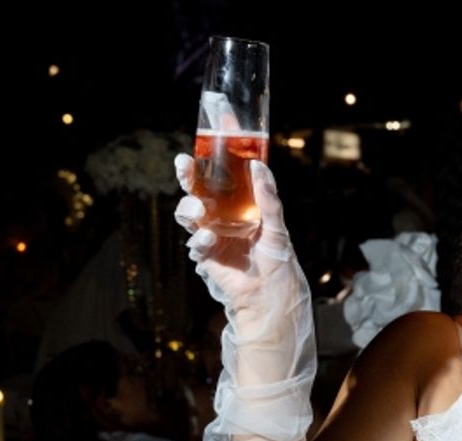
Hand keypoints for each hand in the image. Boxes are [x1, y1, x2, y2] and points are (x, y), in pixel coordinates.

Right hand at [173, 155, 303, 326]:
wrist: (271, 295)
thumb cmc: (276, 260)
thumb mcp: (277, 226)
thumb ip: (268, 198)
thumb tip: (259, 165)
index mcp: (239, 204)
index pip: (225, 171)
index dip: (219, 148)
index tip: (218, 124)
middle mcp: (222, 215)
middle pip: (197, 188)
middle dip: (187, 174)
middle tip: (184, 164)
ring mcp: (211, 233)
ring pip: (187, 212)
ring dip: (188, 207)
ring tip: (199, 209)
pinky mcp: (206, 255)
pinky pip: (195, 242)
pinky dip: (200, 239)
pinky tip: (210, 238)